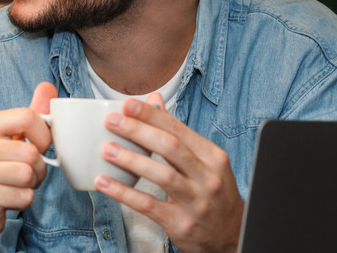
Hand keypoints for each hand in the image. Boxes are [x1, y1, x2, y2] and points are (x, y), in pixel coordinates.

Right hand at [0, 82, 56, 250]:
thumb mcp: (10, 140)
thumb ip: (30, 115)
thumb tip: (48, 86)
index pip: (28, 117)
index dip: (43, 136)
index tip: (37, 147)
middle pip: (31, 152)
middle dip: (37, 169)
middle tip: (24, 174)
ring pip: (28, 174)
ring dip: (31, 185)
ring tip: (15, 185)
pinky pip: (23, 196)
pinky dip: (23, 201)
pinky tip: (8, 199)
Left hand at [95, 93, 244, 252]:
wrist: (231, 235)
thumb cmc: (212, 192)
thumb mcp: (204, 161)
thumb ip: (177, 132)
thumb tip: (154, 100)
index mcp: (213, 157)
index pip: (179, 129)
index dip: (151, 116)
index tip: (127, 104)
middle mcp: (208, 178)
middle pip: (170, 147)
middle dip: (138, 131)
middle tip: (111, 121)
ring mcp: (197, 202)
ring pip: (161, 175)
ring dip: (131, 159)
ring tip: (107, 149)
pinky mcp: (181, 223)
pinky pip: (148, 205)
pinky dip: (124, 193)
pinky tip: (105, 182)